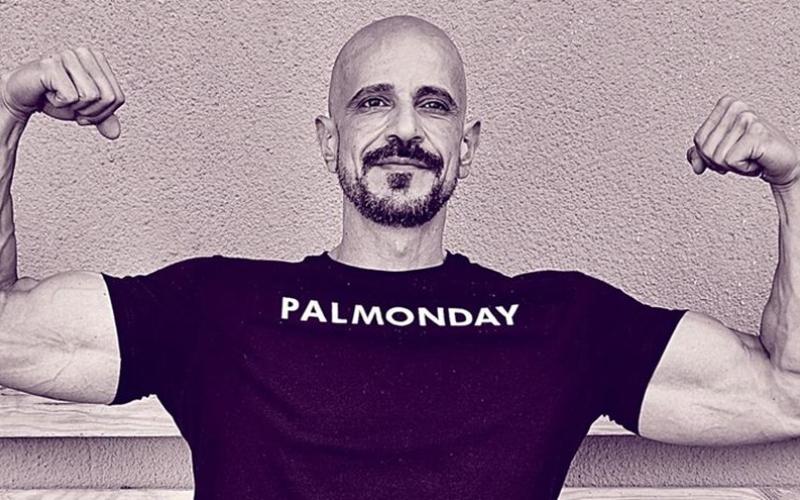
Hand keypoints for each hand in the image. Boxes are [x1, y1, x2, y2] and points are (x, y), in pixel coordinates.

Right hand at [0, 47, 124, 139]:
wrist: (24, 95)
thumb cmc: (56, 97)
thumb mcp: (86, 111)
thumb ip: (104, 119)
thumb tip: (115, 132)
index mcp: (98, 60)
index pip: (118, 98)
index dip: (102, 113)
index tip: (83, 109)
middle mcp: (85, 54)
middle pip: (108, 98)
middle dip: (89, 112)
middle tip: (71, 104)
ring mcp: (68, 57)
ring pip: (91, 96)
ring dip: (74, 107)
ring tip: (60, 96)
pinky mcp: (52, 65)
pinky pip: (71, 96)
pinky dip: (59, 103)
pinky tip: (49, 93)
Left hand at [687, 95, 799, 187]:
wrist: (782, 164)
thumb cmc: (754, 154)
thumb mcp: (722, 153)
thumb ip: (702, 154)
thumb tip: (695, 163)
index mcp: (726, 105)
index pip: (698, 140)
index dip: (710, 154)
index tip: (731, 151)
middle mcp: (737, 108)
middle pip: (706, 149)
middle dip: (720, 162)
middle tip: (742, 156)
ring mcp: (748, 119)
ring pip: (717, 156)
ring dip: (734, 165)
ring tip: (750, 157)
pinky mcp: (756, 133)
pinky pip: (730, 160)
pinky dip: (743, 168)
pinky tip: (756, 159)